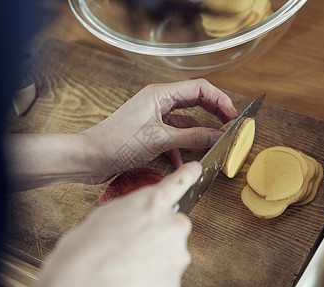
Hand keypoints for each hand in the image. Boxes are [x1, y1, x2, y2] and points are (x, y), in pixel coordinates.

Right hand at [25, 162, 201, 286]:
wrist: (80, 284)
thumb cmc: (85, 249)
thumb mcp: (107, 214)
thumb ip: (133, 210)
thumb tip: (138, 217)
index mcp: (152, 202)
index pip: (178, 182)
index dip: (188, 175)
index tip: (196, 169)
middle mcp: (172, 225)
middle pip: (172, 225)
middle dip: (157, 233)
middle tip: (132, 243)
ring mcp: (176, 254)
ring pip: (169, 252)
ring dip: (154, 256)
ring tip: (127, 262)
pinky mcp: (174, 280)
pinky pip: (166, 274)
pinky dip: (152, 276)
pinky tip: (131, 276)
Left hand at [83, 78, 236, 182]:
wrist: (89, 158)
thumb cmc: (115, 142)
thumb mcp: (159, 139)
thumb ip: (192, 136)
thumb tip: (218, 135)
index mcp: (160, 94)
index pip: (199, 88)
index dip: (220, 100)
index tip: (233, 117)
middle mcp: (158, 103)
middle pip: (195, 104)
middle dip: (213, 116)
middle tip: (229, 128)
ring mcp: (153, 119)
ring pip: (185, 123)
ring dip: (197, 136)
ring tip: (211, 147)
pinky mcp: (148, 135)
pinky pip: (173, 138)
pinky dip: (180, 149)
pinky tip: (183, 162)